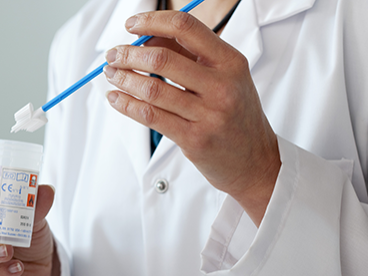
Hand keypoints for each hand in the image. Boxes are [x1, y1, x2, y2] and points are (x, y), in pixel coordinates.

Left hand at [103, 11, 280, 225]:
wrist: (256, 163)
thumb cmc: (237, 117)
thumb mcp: (226, 79)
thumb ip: (192, 57)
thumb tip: (148, 37)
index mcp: (232, 63)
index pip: (187, 28)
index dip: (153, 21)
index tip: (131, 24)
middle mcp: (222, 87)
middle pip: (162, 58)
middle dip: (129, 53)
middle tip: (113, 55)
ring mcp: (209, 115)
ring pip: (152, 89)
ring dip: (124, 78)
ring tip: (112, 74)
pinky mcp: (194, 140)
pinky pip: (151, 116)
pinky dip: (126, 104)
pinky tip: (115, 98)